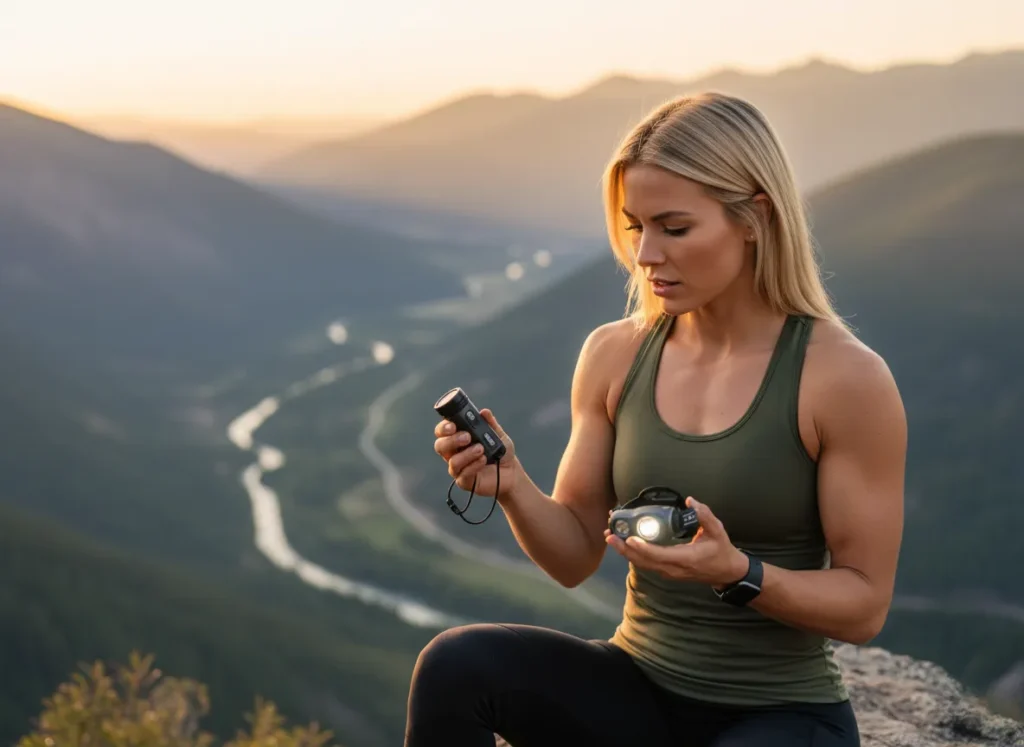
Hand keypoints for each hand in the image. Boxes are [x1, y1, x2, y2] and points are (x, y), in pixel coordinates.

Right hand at [433, 409, 518, 500]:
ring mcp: (458, 468)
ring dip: (467, 454)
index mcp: (457, 438)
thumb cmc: (500, 451)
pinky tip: (483, 460)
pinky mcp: (464, 481)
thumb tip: (484, 412)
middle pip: (440, 446)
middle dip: (451, 440)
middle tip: (467, 437)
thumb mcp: (498, 435)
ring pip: (452, 461)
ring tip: (481, 449)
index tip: (453, 425)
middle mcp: (454, 452)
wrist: (511, 471)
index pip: (442, 431)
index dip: (443, 427)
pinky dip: (474, 465)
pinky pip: (463, 473)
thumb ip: (491, 424)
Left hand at [605, 497, 748, 587]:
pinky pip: (646, 564)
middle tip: (608, 535)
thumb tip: (691, 501)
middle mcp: (673, 568)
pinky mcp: (666, 571)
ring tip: (610, 537)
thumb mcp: (718, 531)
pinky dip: (633, 554)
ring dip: (625, 552)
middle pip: (643, 561)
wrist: (726, 573)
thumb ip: (705, 515)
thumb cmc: (722, 551)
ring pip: (642, 564)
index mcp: (685, 558)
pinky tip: (624, 544)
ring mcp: (669, 572)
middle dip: (624, 549)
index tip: (627, 538)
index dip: (642, 548)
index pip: (659, 555)